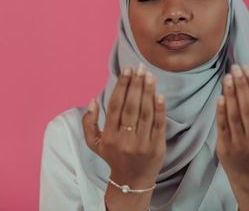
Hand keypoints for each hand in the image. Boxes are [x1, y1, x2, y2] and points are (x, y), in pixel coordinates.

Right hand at [82, 62, 165, 187]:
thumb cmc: (113, 156)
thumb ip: (88, 122)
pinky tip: (160, 94)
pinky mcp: (156, 147)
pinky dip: (160, 109)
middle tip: (140, 67)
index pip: (115, 106)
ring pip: (145, 113)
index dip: (121, 86)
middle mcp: (125, 139)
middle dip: (135, 84)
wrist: (132, 181)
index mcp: (109, 136)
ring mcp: (142, 144)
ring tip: (149, 75)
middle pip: (131, 107)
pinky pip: (158, 125)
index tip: (126, 70)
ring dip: (148, 92)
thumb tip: (92, 101)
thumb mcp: (94, 143)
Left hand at [216, 63, 248, 210]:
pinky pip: (223, 126)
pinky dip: (221, 111)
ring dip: (230, 94)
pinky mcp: (225, 147)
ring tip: (227, 77)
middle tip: (236, 68)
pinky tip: (220, 96)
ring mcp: (240, 144)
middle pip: (248, 108)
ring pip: (235, 115)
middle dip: (242, 86)